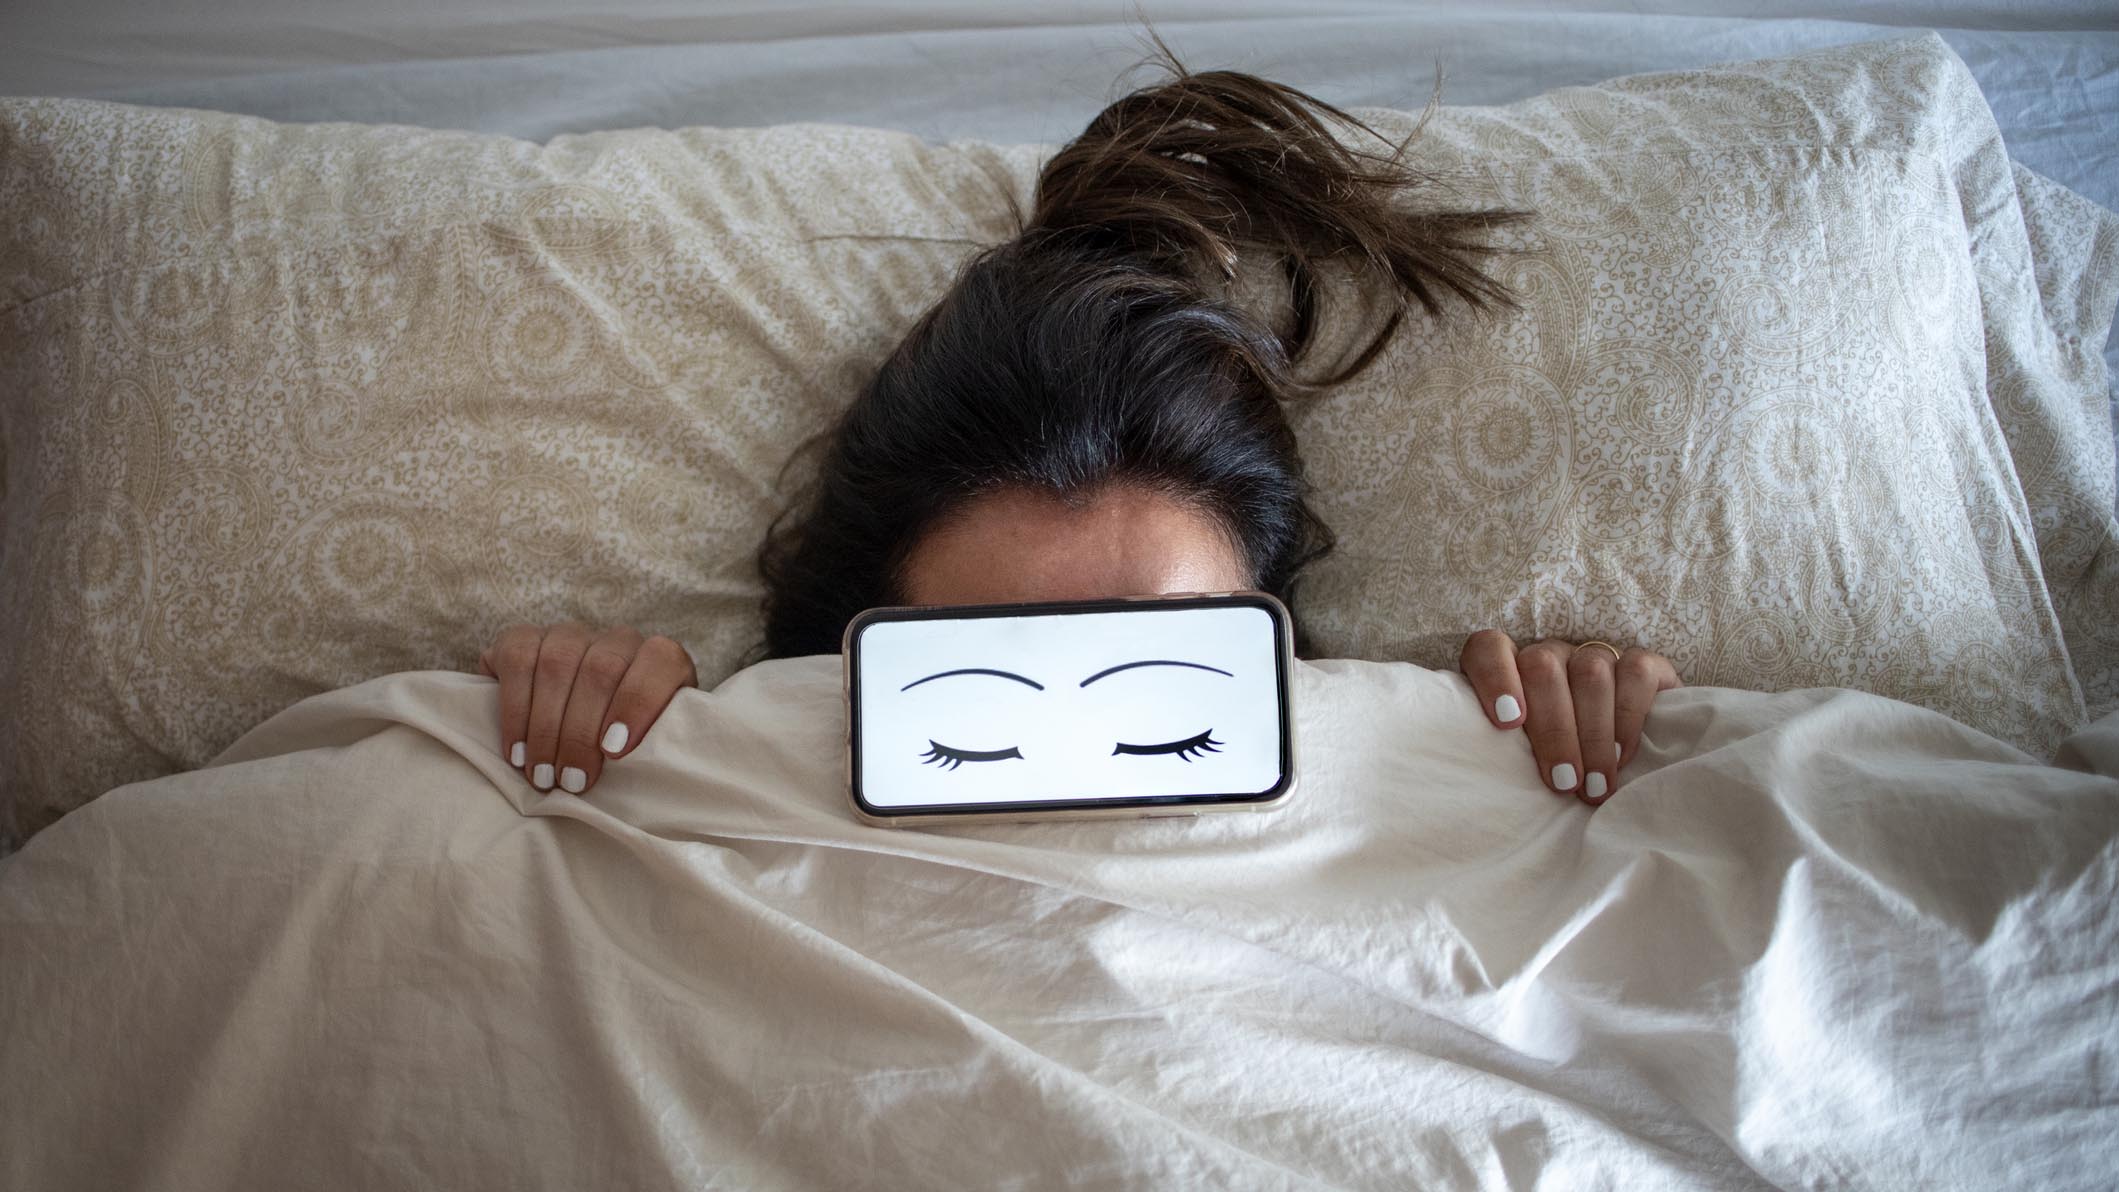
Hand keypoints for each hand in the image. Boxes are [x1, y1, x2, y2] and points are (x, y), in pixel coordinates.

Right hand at [477, 623, 697, 794]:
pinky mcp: (524, 638)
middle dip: (582, 733)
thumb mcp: (653, 746)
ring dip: (546, 728)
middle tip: (571, 781)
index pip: (661, 661)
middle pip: (601, 671)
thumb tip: (653, 772)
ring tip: (542, 774)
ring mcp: (570, 636)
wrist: (574, 722)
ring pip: (557, 665)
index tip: (615, 751)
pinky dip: (515, 711)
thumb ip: (660, 749)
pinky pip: (518, 661)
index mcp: (661, 660)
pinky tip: (516, 751)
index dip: (638, 702)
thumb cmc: (624, 747)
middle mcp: (617, 640)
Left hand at [1457, 631, 1681, 805]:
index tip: (1506, 724)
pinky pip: (1636, 672)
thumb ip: (1502, 756)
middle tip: (1563, 783)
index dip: (1494, 678)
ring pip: (1590, 672)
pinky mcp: (1643, 664)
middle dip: (1553, 730)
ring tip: (1594, 785)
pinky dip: (1629, 716)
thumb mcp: (1520, 758)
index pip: (1489, 649)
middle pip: (1542, 669)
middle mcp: (1550, 657)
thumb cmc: (1553, 764)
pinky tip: (1622, 756)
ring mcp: (1594, 656)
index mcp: (1511, 669)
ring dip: (1592, 734)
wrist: (1625, 757)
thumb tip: (1486, 789)